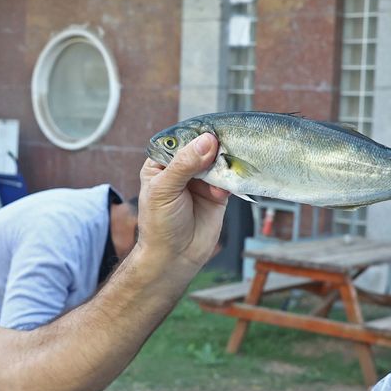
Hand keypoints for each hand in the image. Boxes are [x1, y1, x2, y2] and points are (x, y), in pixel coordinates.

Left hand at [136, 132, 229, 271]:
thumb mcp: (164, 190)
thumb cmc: (159, 224)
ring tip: (224, 168)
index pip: (180, 139)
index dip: (195, 134)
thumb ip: (184, 164)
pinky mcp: (218, 193)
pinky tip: (223, 188)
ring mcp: (201, 180)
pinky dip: (231, 179)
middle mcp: (182, 168)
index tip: (211, 132)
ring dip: (224, 162)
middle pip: (203, 147)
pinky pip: (229, 178)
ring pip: (218, 160)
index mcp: (162, 162)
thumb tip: (207, 141)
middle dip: (214, 147)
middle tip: (223, 147)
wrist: (174, 258)